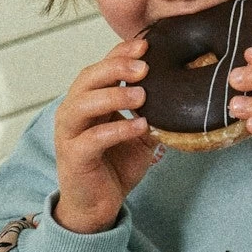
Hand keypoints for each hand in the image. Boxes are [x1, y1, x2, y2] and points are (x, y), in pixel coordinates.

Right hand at [52, 37, 157, 232]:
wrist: (97, 206)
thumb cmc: (114, 168)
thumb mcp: (138, 136)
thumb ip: (150, 115)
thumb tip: (182, 96)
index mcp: (87, 101)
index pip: (100, 68)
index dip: (120, 54)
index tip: (146, 45)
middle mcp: (73, 112)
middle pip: (88, 79)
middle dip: (116, 68)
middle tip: (144, 67)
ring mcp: (70, 134)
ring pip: (84, 104)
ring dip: (114, 96)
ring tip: (142, 95)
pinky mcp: (74, 157)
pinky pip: (93, 138)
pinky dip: (117, 129)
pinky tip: (139, 126)